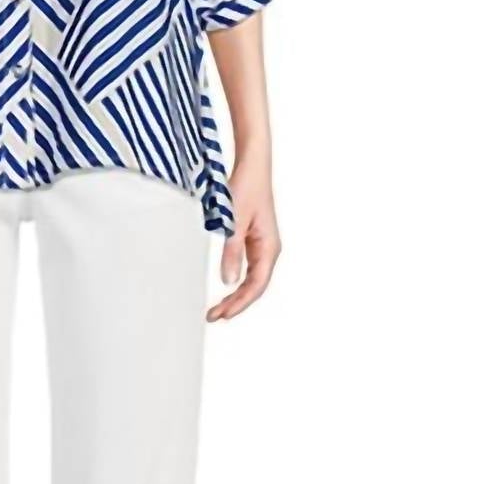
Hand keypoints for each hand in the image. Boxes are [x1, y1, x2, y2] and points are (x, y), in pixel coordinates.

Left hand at [208, 164, 280, 322]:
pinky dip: (237, 283)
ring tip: (217, 309)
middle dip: (236, 303)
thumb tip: (228, 281)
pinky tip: (226, 290)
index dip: (240, 303)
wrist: (252, 167)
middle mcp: (270, 250)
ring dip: (236, 295)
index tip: (223, 314)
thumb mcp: (234, 222)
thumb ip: (231, 252)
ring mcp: (263, 247)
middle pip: (255, 287)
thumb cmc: (246, 189)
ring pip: (252, 280)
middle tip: (213, 316)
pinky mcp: (255, 242)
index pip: (257, 285)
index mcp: (269, 247)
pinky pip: (249, 269)